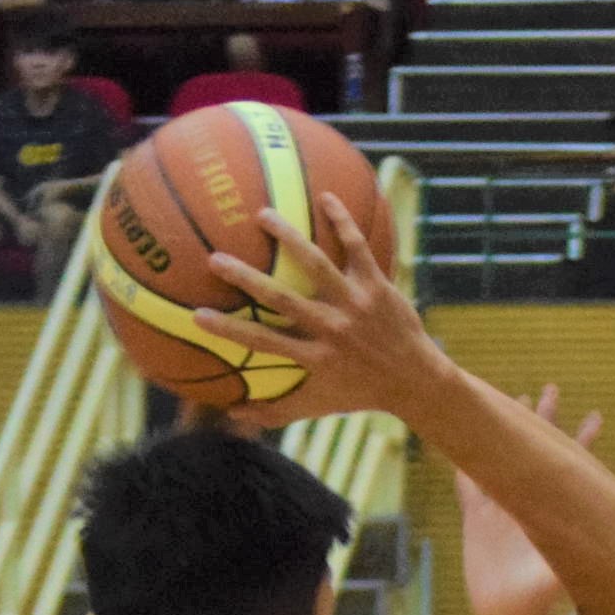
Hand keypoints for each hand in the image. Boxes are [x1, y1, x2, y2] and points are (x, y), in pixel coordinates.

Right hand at [198, 188, 436, 425]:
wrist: (418, 380)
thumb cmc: (361, 392)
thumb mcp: (320, 405)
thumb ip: (276, 411)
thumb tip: (232, 417)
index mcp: (315, 357)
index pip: (263, 344)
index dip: (229, 331)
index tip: (197, 316)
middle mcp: (333, 329)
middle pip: (283, 300)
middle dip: (248, 279)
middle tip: (215, 259)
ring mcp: (356, 304)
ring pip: (318, 265)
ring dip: (289, 238)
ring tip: (262, 214)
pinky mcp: (377, 286)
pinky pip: (358, 248)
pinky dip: (343, 222)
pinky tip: (325, 196)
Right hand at [447, 384, 593, 614]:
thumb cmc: (539, 604)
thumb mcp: (563, 575)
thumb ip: (578, 556)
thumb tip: (607, 540)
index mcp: (553, 512)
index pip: (574, 466)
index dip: (585, 440)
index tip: (596, 415)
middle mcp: (530, 505)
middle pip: (537, 451)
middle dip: (547, 419)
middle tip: (552, 387)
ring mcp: (503, 512)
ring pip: (501, 457)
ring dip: (506, 429)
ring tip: (518, 398)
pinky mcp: (477, 523)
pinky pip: (468, 484)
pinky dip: (462, 460)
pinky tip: (457, 436)